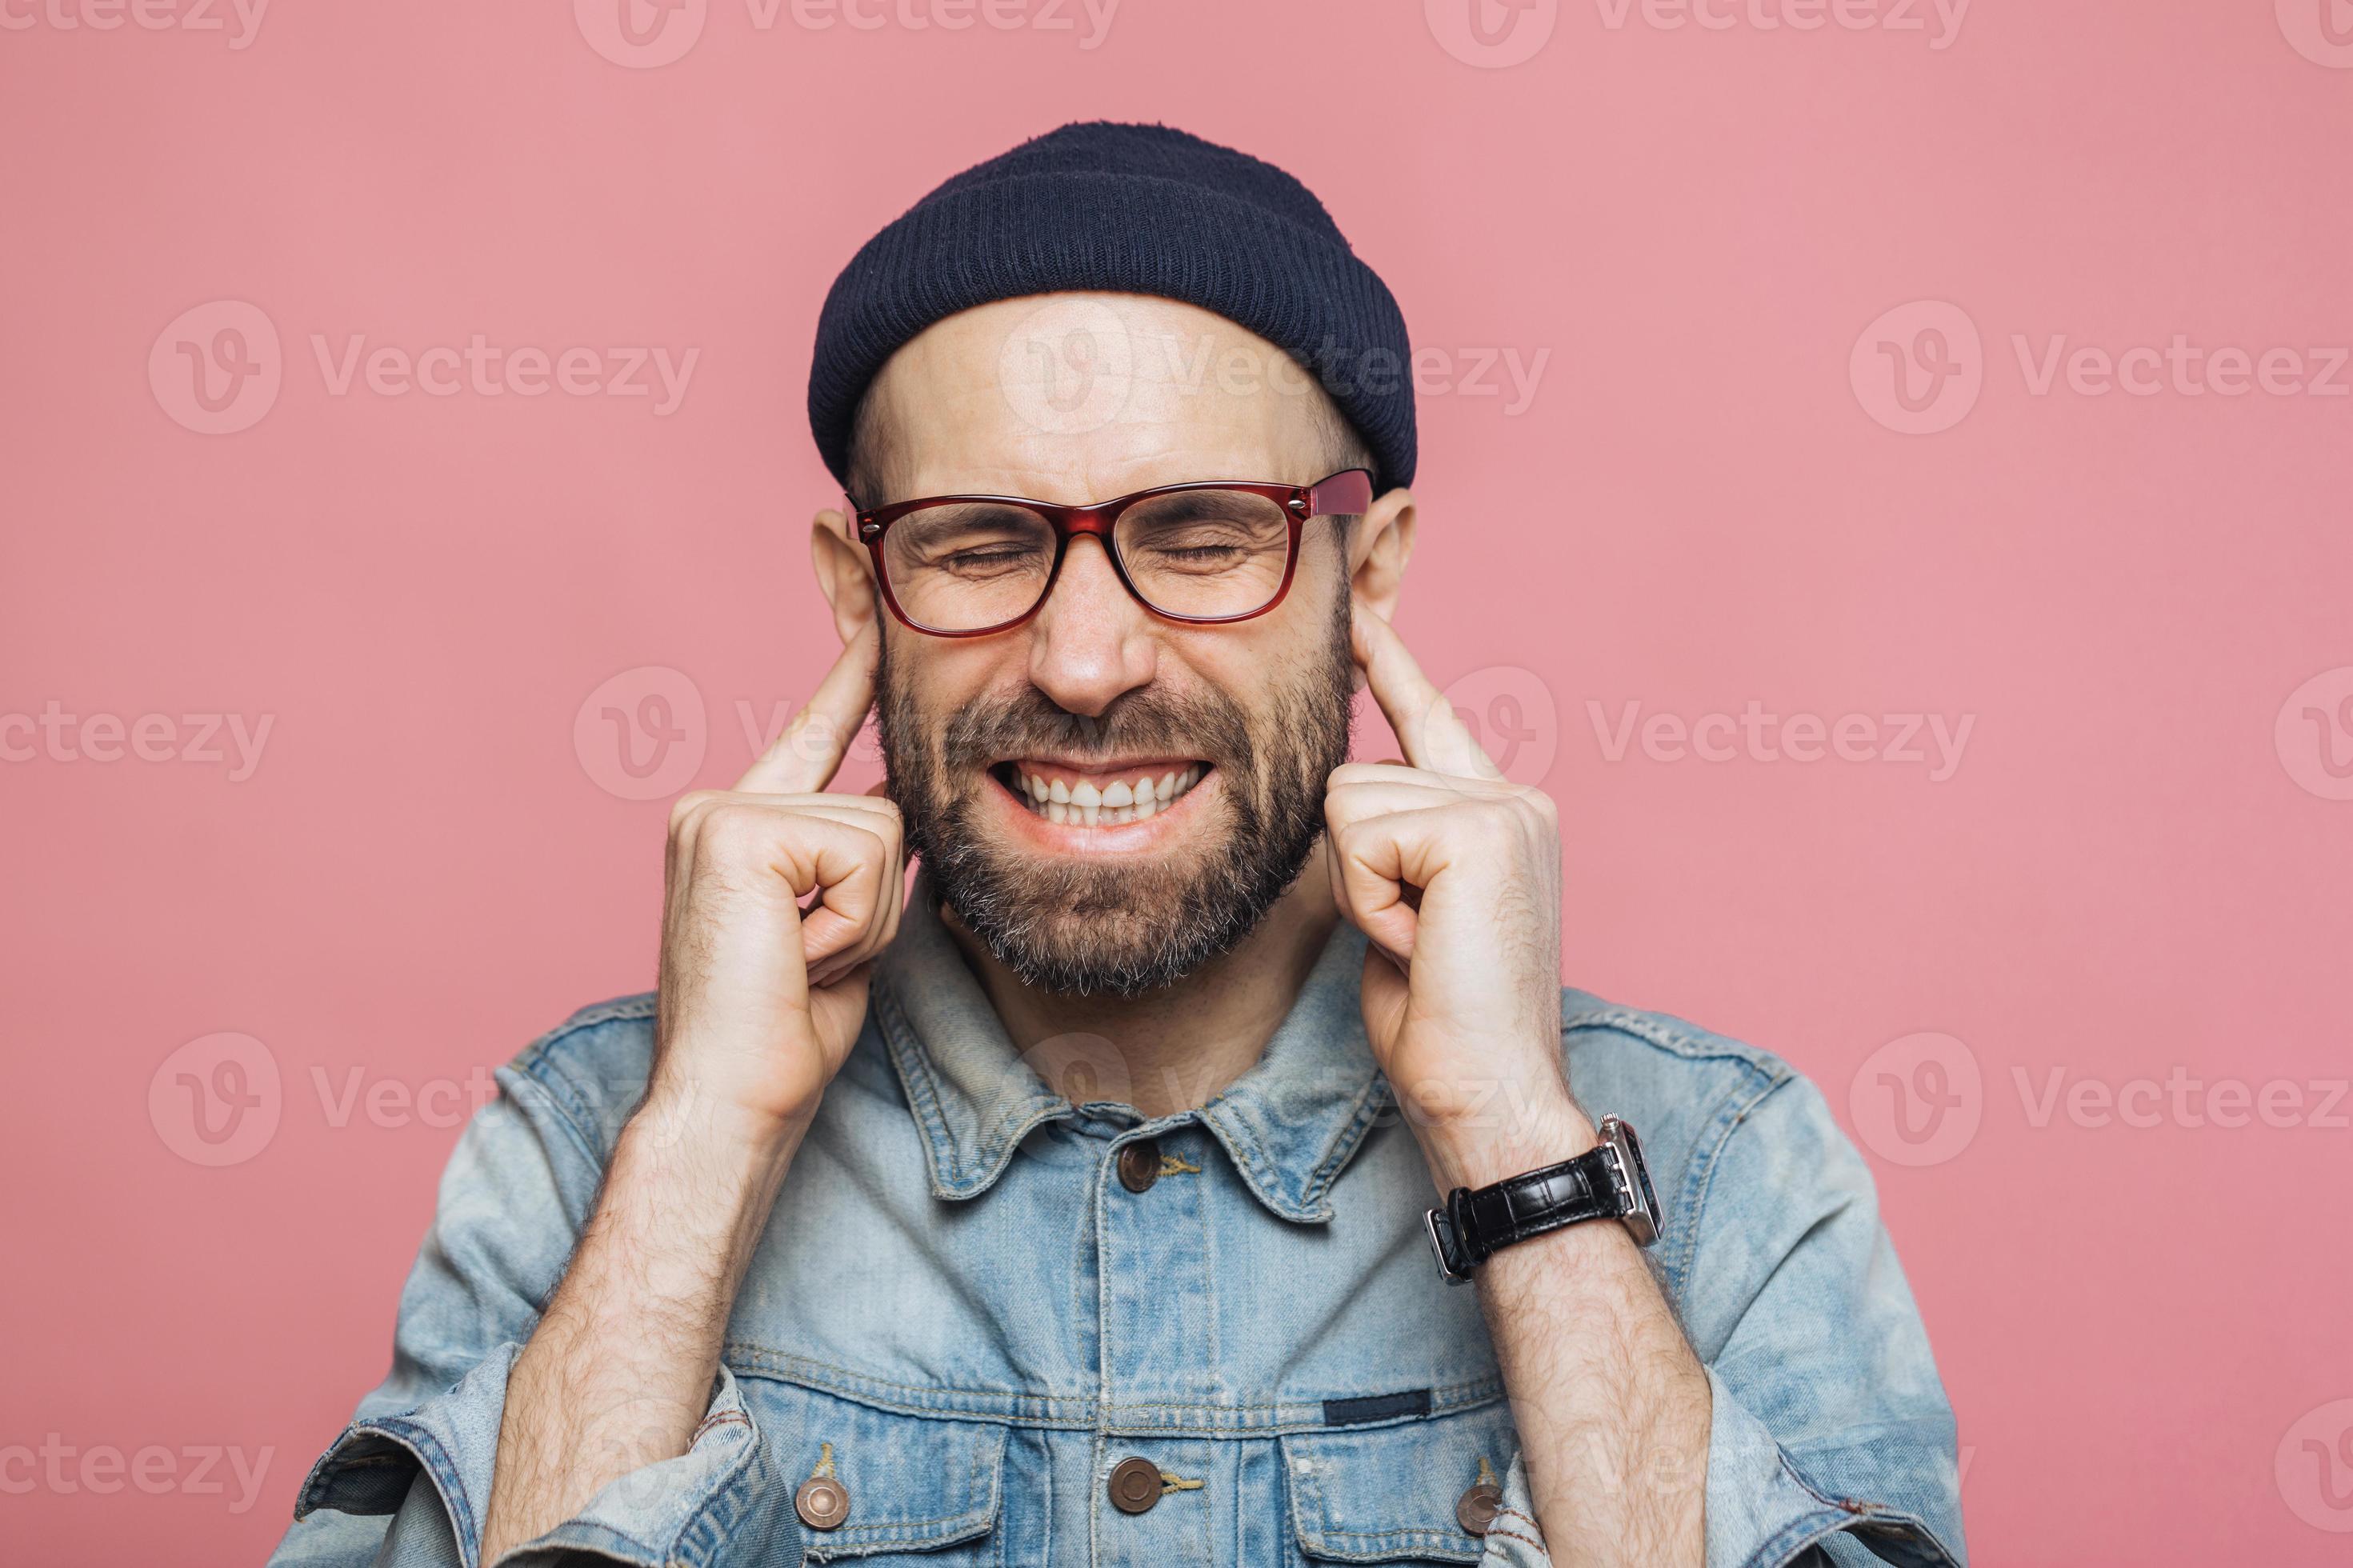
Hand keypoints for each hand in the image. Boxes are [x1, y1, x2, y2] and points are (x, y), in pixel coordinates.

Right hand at [648, 618, 905, 1143]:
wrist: (727, 1101)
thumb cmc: (782, 1034)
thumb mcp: (843, 928)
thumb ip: (861, 861)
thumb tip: (902, 806)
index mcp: (741, 824)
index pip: (817, 728)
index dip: (853, 665)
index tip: (864, 585)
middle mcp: (720, 803)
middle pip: (882, 809)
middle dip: (876, 902)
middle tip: (810, 960)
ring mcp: (722, 812)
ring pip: (881, 833)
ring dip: (865, 918)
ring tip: (800, 961)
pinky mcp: (738, 832)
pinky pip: (863, 857)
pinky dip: (850, 924)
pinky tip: (794, 956)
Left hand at [1324, 604, 1591, 1190]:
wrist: (1492, 1092)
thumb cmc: (1445, 1025)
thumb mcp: (1408, 916)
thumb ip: (1394, 850)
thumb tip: (1348, 808)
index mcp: (1502, 815)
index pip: (1432, 719)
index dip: (1391, 668)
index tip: (1359, 616)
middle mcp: (1513, 797)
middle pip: (1354, 777)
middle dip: (1355, 872)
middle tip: (1415, 942)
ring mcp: (1503, 806)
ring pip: (1347, 802)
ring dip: (1362, 890)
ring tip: (1422, 944)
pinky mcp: (1479, 828)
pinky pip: (1359, 837)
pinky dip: (1371, 902)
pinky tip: (1423, 943)